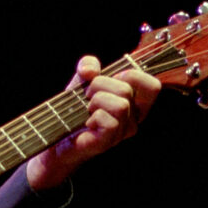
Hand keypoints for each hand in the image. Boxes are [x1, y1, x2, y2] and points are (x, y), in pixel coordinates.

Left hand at [26, 55, 160, 191]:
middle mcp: (133, 119)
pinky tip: (86, 123)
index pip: (152, 86)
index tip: (112, 78)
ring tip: (87, 109)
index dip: (132, 75)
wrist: (55, 131)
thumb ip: (89, 65)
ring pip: (120, 105)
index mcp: (134, 103)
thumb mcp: (82, 79)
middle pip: (126, 90)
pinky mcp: (107, 142)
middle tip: (88, 96)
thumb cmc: (74, 106)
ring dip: (96, 101)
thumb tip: (90, 71)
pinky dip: (93, 117)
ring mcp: (121, 133)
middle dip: (99, 84)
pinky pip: (109, 122)